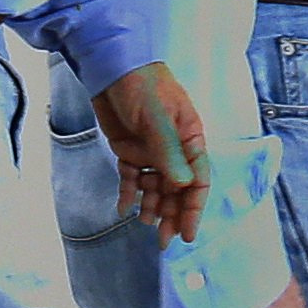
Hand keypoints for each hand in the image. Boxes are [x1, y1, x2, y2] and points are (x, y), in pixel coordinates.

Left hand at [92, 61, 211, 243]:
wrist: (110, 67)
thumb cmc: (142, 84)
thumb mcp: (156, 117)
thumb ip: (168, 151)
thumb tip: (183, 185)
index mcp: (189, 138)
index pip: (197, 179)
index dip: (194, 208)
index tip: (187, 233)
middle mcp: (173, 149)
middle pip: (177, 189)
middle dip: (172, 214)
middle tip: (163, 240)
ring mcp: (151, 150)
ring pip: (155, 187)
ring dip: (151, 206)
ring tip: (144, 223)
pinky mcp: (130, 149)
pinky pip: (132, 178)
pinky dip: (129, 192)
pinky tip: (123, 208)